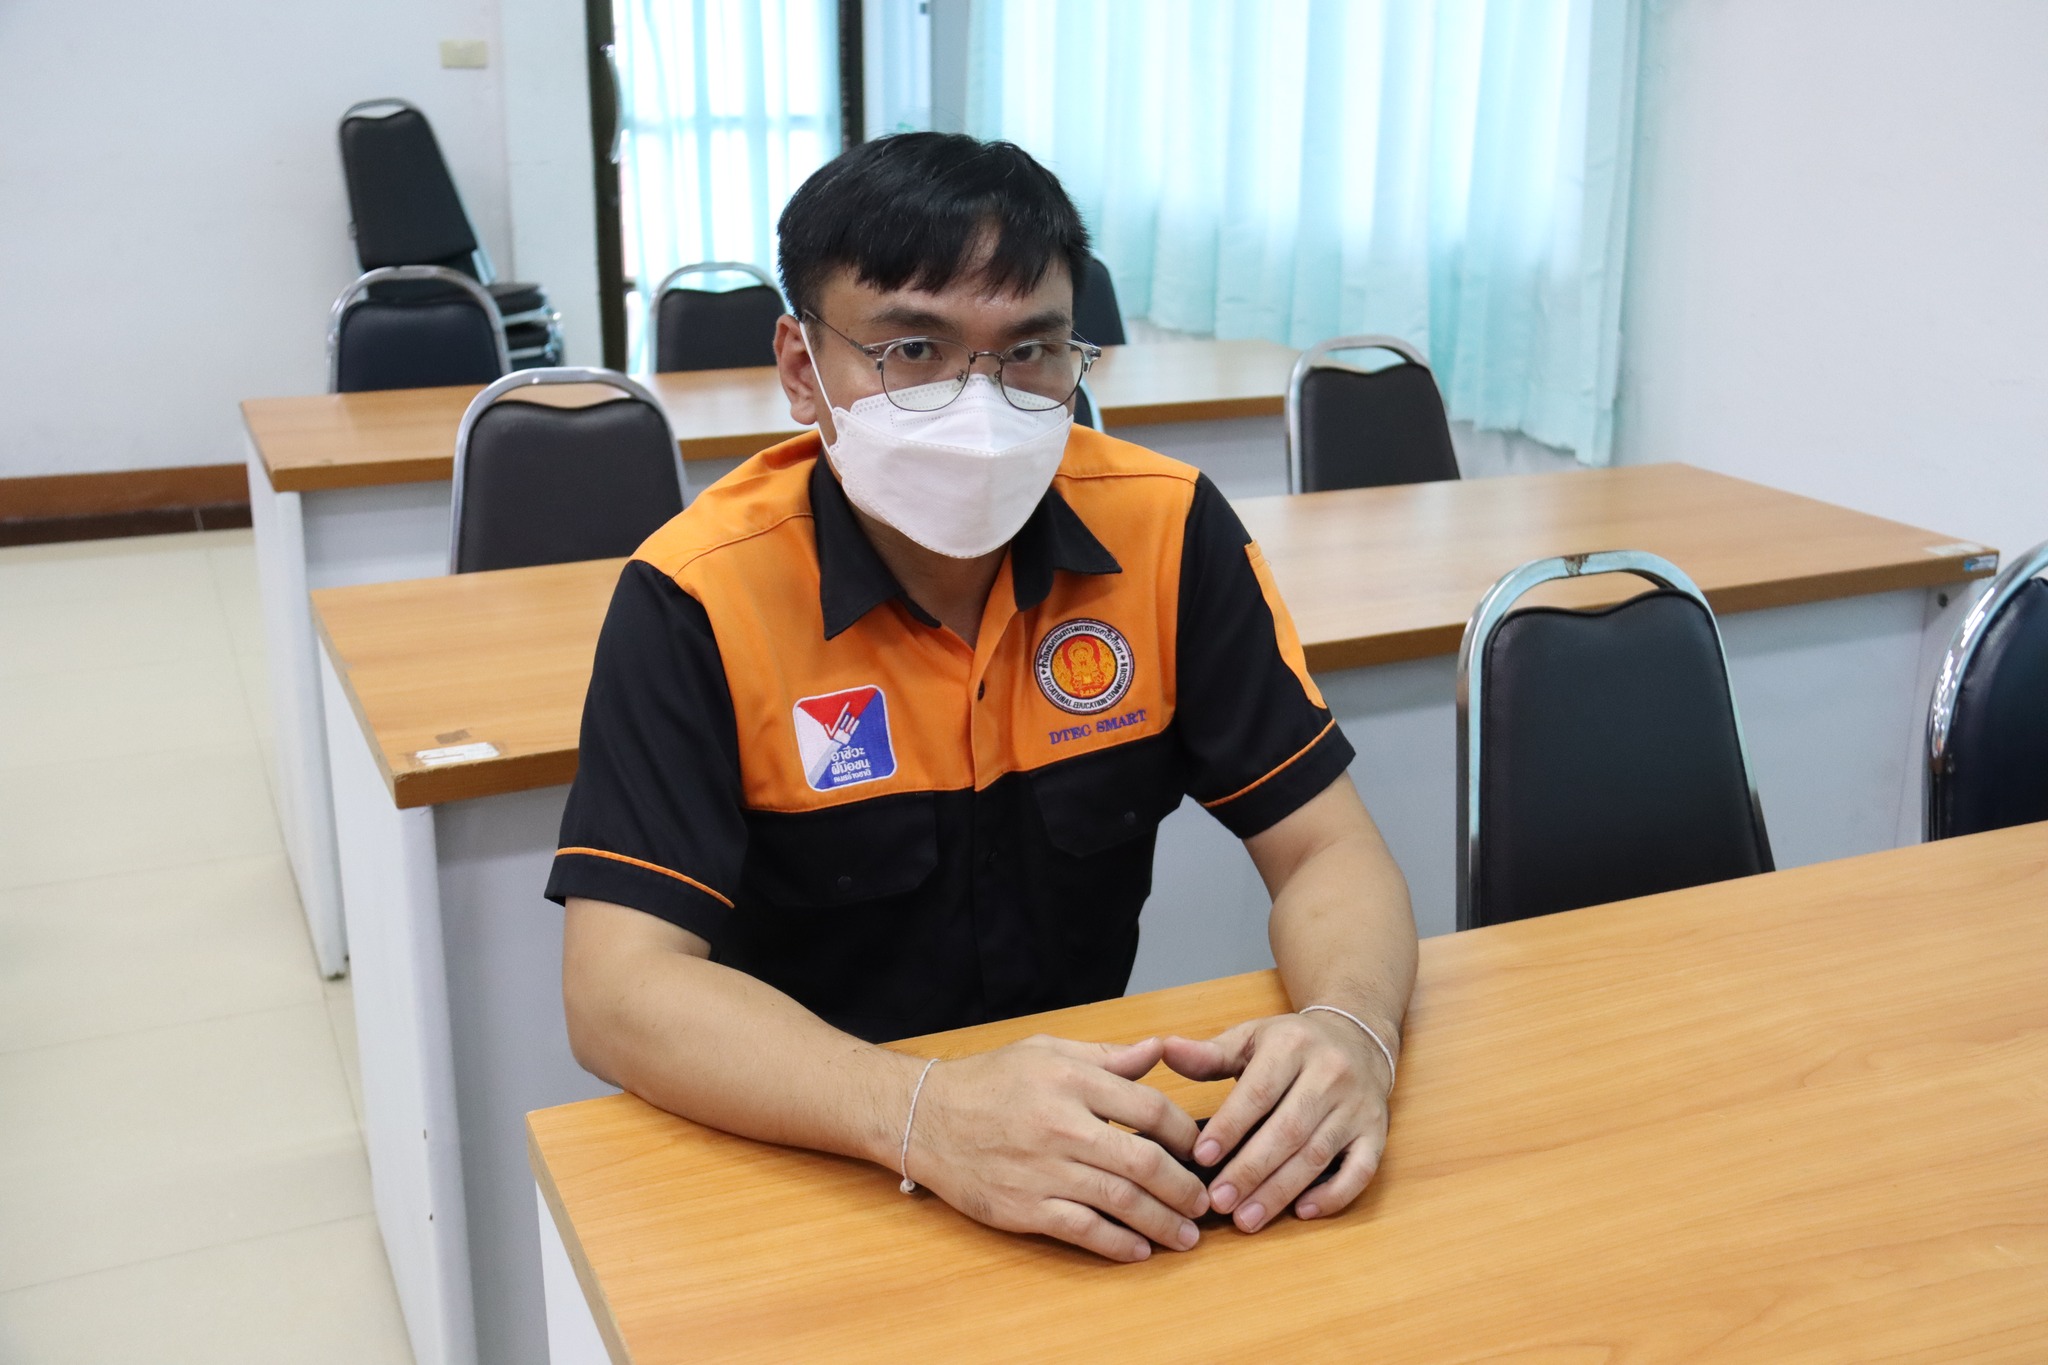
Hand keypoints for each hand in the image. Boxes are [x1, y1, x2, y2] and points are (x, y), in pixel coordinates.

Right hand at [907, 1035, 1208, 1262]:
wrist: (925, 1116)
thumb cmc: (989, 1080)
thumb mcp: (1047, 1052)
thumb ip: (1107, 1057)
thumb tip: (1160, 1049)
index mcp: (1070, 1080)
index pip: (1149, 1108)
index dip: (1185, 1133)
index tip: (1201, 1150)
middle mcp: (1060, 1125)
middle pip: (1142, 1161)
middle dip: (1183, 1187)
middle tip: (1204, 1202)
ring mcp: (1042, 1170)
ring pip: (1119, 1201)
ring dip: (1161, 1222)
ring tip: (1185, 1236)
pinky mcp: (1023, 1207)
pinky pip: (1082, 1230)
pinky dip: (1116, 1244)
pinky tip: (1139, 1250)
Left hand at [1162, 1012, 1393, 1232]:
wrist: (1357, 1038)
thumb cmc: (1291, 1045)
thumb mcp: (1250, 1038)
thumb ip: (1209, 1054)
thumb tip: (1166, 1050)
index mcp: (1292, 1046)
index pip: (1258, 1092)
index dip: (1230, 1126)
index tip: (1201, 1158)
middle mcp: (1330, 1073)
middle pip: (1287, 1130)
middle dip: (1250, 1170)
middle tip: (1218, 1202)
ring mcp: (1357, 1105)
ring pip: (1317, 1154)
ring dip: (1280, 1191)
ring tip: (1246, 1218)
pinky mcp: (1377, 1132)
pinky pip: (1360, 1170)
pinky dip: (1334, 1195)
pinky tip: (1302, 1212)